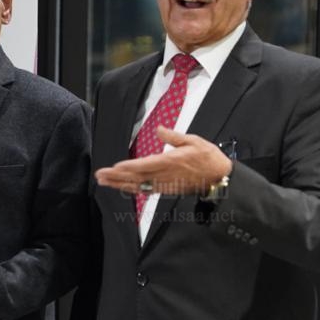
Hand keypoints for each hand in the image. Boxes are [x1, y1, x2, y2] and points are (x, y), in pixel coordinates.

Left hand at [95, 127, 231, 195]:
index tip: (115, 167)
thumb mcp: (193, 141)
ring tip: (103, 181)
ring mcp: (164, 184)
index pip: (146, 165)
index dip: (130, 167)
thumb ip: (173, 137)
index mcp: (171, 162)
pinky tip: (120, 187)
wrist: (219, 178)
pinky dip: (131, 189)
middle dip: (116, 177)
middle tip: (99, 175)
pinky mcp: (166, 189)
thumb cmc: (207, 158)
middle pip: (136, 177)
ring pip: (138, 185)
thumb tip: (159, 129)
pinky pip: (145, 190)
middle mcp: (165, 175)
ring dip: (119, 184)